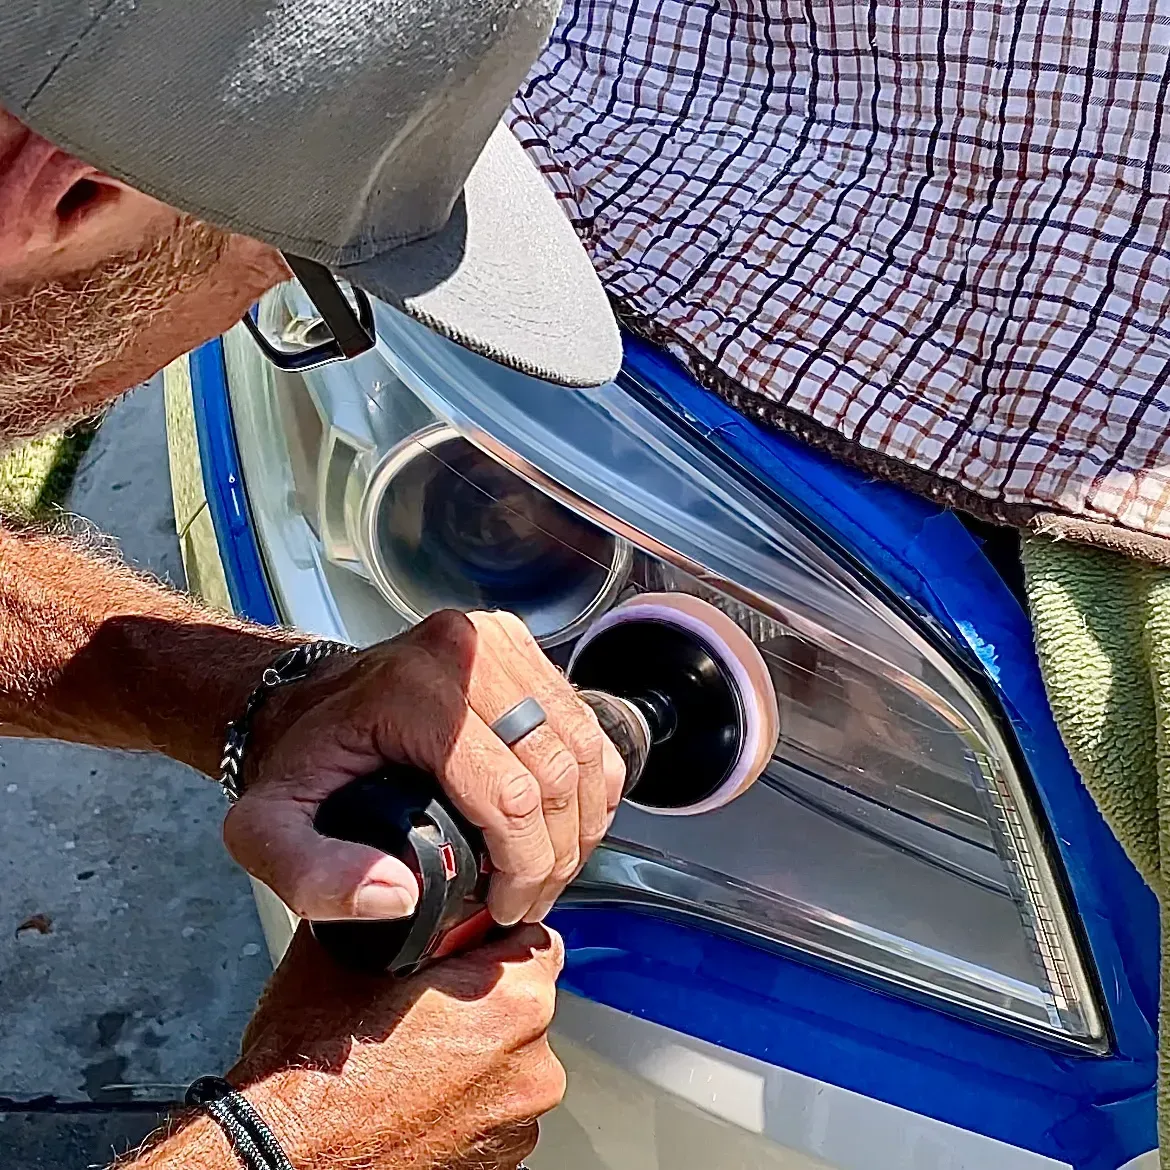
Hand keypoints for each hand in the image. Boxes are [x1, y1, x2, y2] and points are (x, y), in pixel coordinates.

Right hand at [137, 924, 564, 1169]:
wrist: (283, 1161)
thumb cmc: (312, 1072)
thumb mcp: (349, 951)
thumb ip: (401, 909)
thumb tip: (403, 880)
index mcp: (514, 1000)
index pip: (533, 936)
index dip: (489, 935)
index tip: (456, 948)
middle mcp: (534, 1063)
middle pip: (524, 1000)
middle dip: (483, 995)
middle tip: (426, 1003)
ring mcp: (520, 1121)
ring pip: (510, 1057)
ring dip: (477, 1052)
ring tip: (415, 1057)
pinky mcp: (501, 1162)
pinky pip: (494, 1108)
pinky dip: (466, 1100)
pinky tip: (417, 1096)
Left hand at [223, 610, 625, 925]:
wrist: (308, 702)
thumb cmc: (298, 763)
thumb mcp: (268, 831)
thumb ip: (315, 875)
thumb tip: (400, 897)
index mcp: (411, 689)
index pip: (508, 792)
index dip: (522, 866)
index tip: (504, 907)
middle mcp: (467, 651)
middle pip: (557, 771)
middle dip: (556, 855)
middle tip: (530, 899)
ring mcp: (500, 642)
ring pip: (584, 747)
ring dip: (581, 824)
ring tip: (549, 871)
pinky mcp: (522, 647)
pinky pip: (587, 724)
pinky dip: (591, 784)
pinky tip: (563, 825)